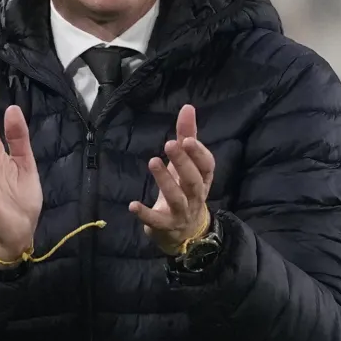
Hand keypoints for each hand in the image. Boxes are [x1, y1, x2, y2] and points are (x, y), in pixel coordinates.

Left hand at [129, 105, 214, 254]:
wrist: (185, 233)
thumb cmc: (185, 190)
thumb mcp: (186, 164)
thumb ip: (187, 135)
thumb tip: (188, 107)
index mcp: (203, 180)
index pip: (207, 166)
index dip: (199, 153)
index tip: (187, 139)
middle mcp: (195, 196)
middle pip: (193, 181)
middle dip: (183, 162)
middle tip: (170, 144)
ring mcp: (182, 213)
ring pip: (177, 198)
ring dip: (165, 181)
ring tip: (152, 161)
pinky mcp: (165, 226)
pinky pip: (157, 221)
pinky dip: (145, 213)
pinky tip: (133, 205)